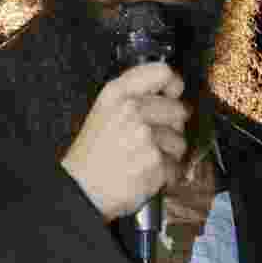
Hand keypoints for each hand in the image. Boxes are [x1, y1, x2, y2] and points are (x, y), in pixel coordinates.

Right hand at [62, 62, 188, 222]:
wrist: (81, 189)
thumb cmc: (92, 154)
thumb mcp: (104, 111)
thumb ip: (134, 97)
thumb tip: (172, 94)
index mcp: (117, 93)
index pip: (162, 73)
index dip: (174, 85)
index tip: (173, 96)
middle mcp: (131, 110)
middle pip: (178, 109)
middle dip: (172, 127)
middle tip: (153, 139)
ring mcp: (144, 135)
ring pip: (180, 141)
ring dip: (169, 154)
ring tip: (145, 159)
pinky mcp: (154, 161)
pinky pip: (175, 166)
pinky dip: (165, 175)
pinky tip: (145, 174)